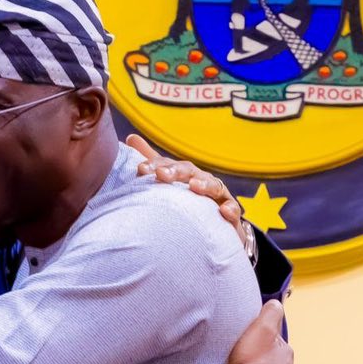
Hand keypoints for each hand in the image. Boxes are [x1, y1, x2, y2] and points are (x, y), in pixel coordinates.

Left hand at [126, 131, 245, 231]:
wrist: (215, 226)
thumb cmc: (188, 201)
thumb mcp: (170, 181)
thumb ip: (152, 162)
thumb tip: (130, 138)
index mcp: (184, 174)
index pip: (168, 165)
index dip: (155, 165)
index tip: (140, 170)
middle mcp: (201, 180)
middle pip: (189, 171)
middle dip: (175, 172)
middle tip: (161, 175)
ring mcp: (217, 196)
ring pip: (213, 186)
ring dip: (204, 185)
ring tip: (194, 186)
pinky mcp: (230, 215)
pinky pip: (232, 210)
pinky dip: (230, 209)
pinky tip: (224, 212)